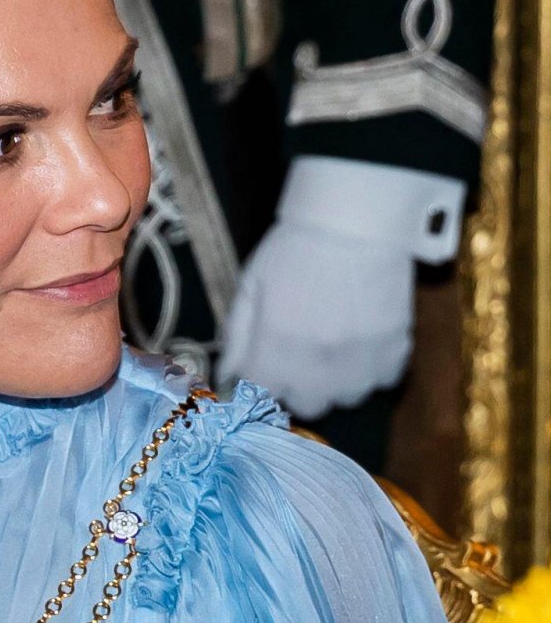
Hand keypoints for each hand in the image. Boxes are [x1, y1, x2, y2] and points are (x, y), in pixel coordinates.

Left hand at [218, 156, 465, 419]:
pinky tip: (365, 342)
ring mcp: (359, 360)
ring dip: (340, 381)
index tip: (268, 372)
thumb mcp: (251, 286)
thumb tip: (228, 375)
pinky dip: (375, 367)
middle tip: (303, 360)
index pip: (262, 396)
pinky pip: (385, 378)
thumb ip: (238, 337)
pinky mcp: (395, 346)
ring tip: (337, 351)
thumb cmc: (296, 246)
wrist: (354, 217)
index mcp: (275, 350)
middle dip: (302, 388)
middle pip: (308, 406)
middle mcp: (316, 364)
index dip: (263, 383)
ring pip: (349, 397)